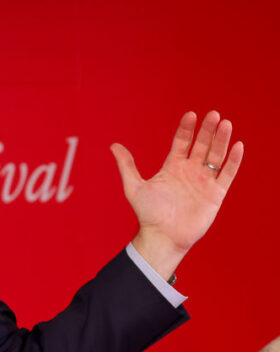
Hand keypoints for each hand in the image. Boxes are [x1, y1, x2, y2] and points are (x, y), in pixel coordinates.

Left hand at [111, 111, 243, 278]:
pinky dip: (234, 161)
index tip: (191, 114)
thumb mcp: (134, 187)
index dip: (187, 128)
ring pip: (216, 156)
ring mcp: (204, 181)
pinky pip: (227, 174)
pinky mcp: (216, 194)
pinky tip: (238, 146)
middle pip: (201, 145)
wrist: (162, 236)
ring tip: (226, 124)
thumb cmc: (148, 213)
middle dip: (208, 130)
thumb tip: (113, 145)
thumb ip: (127, 166)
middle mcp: (190, 171)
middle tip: (214, 114)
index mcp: (172, 166)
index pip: (182, 142)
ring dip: (221, 140)